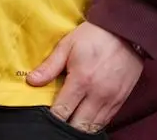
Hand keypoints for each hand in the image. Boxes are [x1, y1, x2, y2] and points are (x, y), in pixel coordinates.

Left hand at [28, 21, 143, 132]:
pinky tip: (85, 119)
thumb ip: (49, 66)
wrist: (125, 31)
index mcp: (81, 80)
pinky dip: (95, 123)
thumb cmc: (93, 36)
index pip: (63, 111)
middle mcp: (98, 94)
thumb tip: (31, 81)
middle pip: (79, 125)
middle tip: (57, 120)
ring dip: (80, 126)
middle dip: (66, 125)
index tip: (44, 116)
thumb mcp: (66, 45)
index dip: (52, 117)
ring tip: (70, 121)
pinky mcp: (122, 100)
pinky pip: (107, 120)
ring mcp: (112, 99)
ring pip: (94, 126)